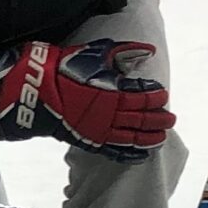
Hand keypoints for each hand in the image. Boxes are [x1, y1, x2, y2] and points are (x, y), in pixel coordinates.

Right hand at [0, 38, 174, 161]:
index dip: (156, 95)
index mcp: (115, 91)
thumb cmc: (65, 68)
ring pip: (133, 137)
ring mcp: (102, 129)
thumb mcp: (96, 53)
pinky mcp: (91, 141)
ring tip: (161, 138)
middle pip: (143, 118)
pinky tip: (141, 156)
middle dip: (159, 118)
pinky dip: (130, 155)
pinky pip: (115, 151)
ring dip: (150, 138)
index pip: (144, 95)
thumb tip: (149, 51)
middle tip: (170, 118)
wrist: (36, 90)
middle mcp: (112, 113)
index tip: (162, 94)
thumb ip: (124, 52)